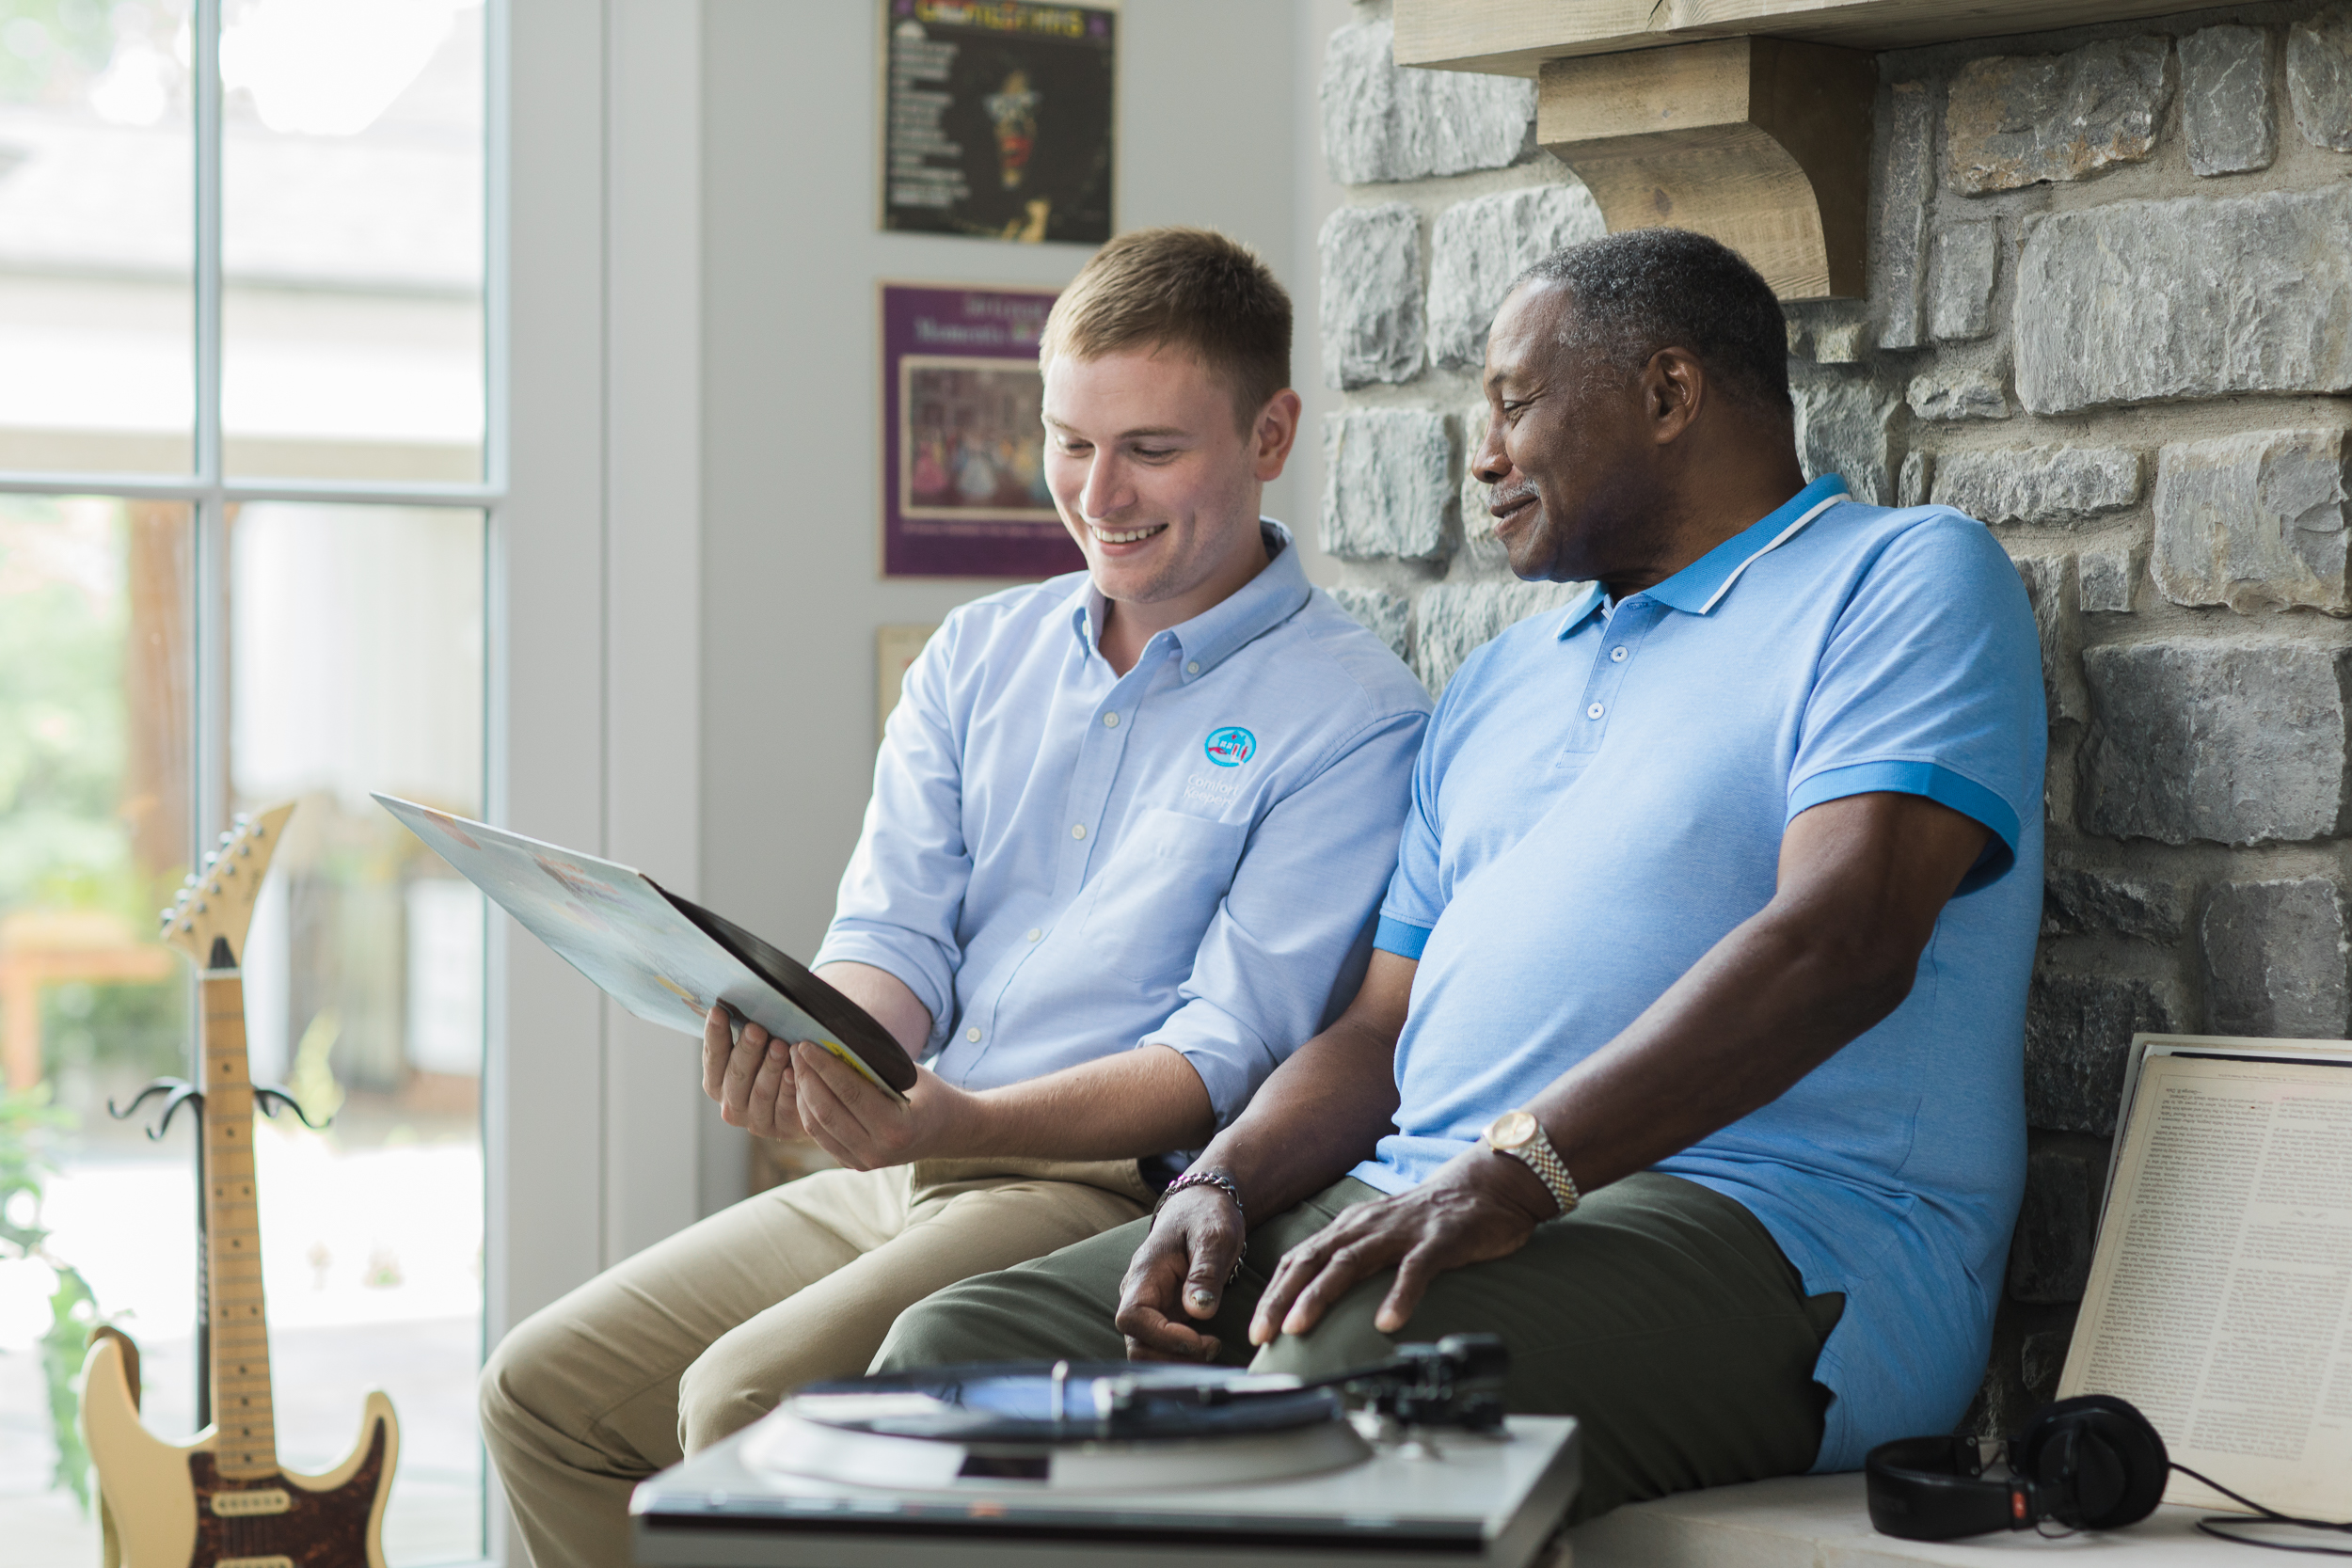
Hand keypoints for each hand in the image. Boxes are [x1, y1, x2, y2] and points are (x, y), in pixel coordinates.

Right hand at [702, 1006, 800, 1139]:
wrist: (803, 1095)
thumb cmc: (775, 1058)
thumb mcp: (759, 1044)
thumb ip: (746, 1029)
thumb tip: (740, 995)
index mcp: (716, 1081)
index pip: (713, 1057)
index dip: (715, 1034)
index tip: (719, 1011)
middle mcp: (731, 1103)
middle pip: (735, 1076)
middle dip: (746, 1050)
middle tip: (756, 1028)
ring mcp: (755, 1120)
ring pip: (760, 1092)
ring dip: (769, 1067)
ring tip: (780, 1045)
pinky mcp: (781, 1128)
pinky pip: (785, 1108)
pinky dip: (789, 1089)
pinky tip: (794, 1072)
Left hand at [790, 1039, 979, 1169]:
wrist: (947, 1132)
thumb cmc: (929, 1094)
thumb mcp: (909, 1074)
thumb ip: (874, 1065)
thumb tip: (832, 1041)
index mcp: (897, 1128)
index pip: (850, 1093)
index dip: (825, 1067)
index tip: (807, 1044)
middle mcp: (878, 1152)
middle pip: (827, 1112)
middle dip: (807, 1077)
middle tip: (797, 1050)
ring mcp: (863, 1163)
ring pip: (817, 1127)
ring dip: (802, 1093)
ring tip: (797, 1065)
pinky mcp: (852, 1164)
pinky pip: (820, 1136)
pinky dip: (807, 1110)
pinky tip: (805, 1087)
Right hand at [1115, 1185, 1246, 1361]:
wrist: (1201, 1207)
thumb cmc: (1206, 1217)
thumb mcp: (1214, 1237)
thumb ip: (1205, 1272)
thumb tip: (1199, 1311)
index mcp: (1144, 1273)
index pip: (1132, 1318)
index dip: (1162, 1336)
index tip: (1198, 1338)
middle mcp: (1138, 1294)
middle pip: (1136, 1343)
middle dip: (1172, 1357)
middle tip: (1212, 1348)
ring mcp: (1148, 1307)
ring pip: (1146, 1351)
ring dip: (1177, 1361)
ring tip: (1213, 1349)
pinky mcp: (1161, 1316)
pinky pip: (1160, 1347)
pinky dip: (1181, 1357)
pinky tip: (1207, 1349)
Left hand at [1250, 1147, 1554, 1344]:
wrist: (1487, 1185)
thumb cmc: (1430, 1220)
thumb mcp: (1381, 1237)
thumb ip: (1354, 1263)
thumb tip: (1322, 1303)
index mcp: (1350, 1228)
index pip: (1299, 1261)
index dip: (1274, 1294)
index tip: (1255, 1330)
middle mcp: (1366, 1227)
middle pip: (1313, 1262)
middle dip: (1281, 1299)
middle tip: (1261, 1335)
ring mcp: (1400, 1232)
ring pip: (1349, 1263)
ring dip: (1319, 1296)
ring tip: (1298, 1329)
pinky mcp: (1438, 1240)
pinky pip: (1415, 1269)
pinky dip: (1398, 1296)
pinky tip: (1387, 1322)